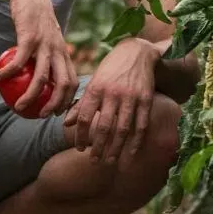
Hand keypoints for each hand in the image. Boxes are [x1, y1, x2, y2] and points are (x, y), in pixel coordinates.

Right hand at [0, 0, 77, 117]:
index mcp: (64, 52)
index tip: (56, 111)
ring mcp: (45, 45)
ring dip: (30, 96)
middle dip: (55, 105)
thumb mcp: (44, 36)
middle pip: (63, 85)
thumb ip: (44, 53)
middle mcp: (58, 50)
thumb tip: (37, 75)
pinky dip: (9, 73)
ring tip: (17, 106)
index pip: (73, 81)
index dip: (68, 100)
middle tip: (40, 116)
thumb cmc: (35, 16)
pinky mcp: (30, 38)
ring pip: (42, 79)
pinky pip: (19, 62)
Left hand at [64, 38, 162, 163]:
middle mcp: (112, 93)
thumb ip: (80, 103)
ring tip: (109, 161)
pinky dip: (136, 141)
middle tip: (94, 161)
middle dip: (97, 147)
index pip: (84, 117)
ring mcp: (130, 97)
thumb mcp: (93, 82)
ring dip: (115, 148)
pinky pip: (141, 125)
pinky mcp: (146, 99)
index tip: (79, 148)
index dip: (79, 135)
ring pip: (122, 129)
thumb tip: (66, 123)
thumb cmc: (110, 69)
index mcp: (95, 88)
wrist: (136, 52)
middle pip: (103, 126)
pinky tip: (130, 153)